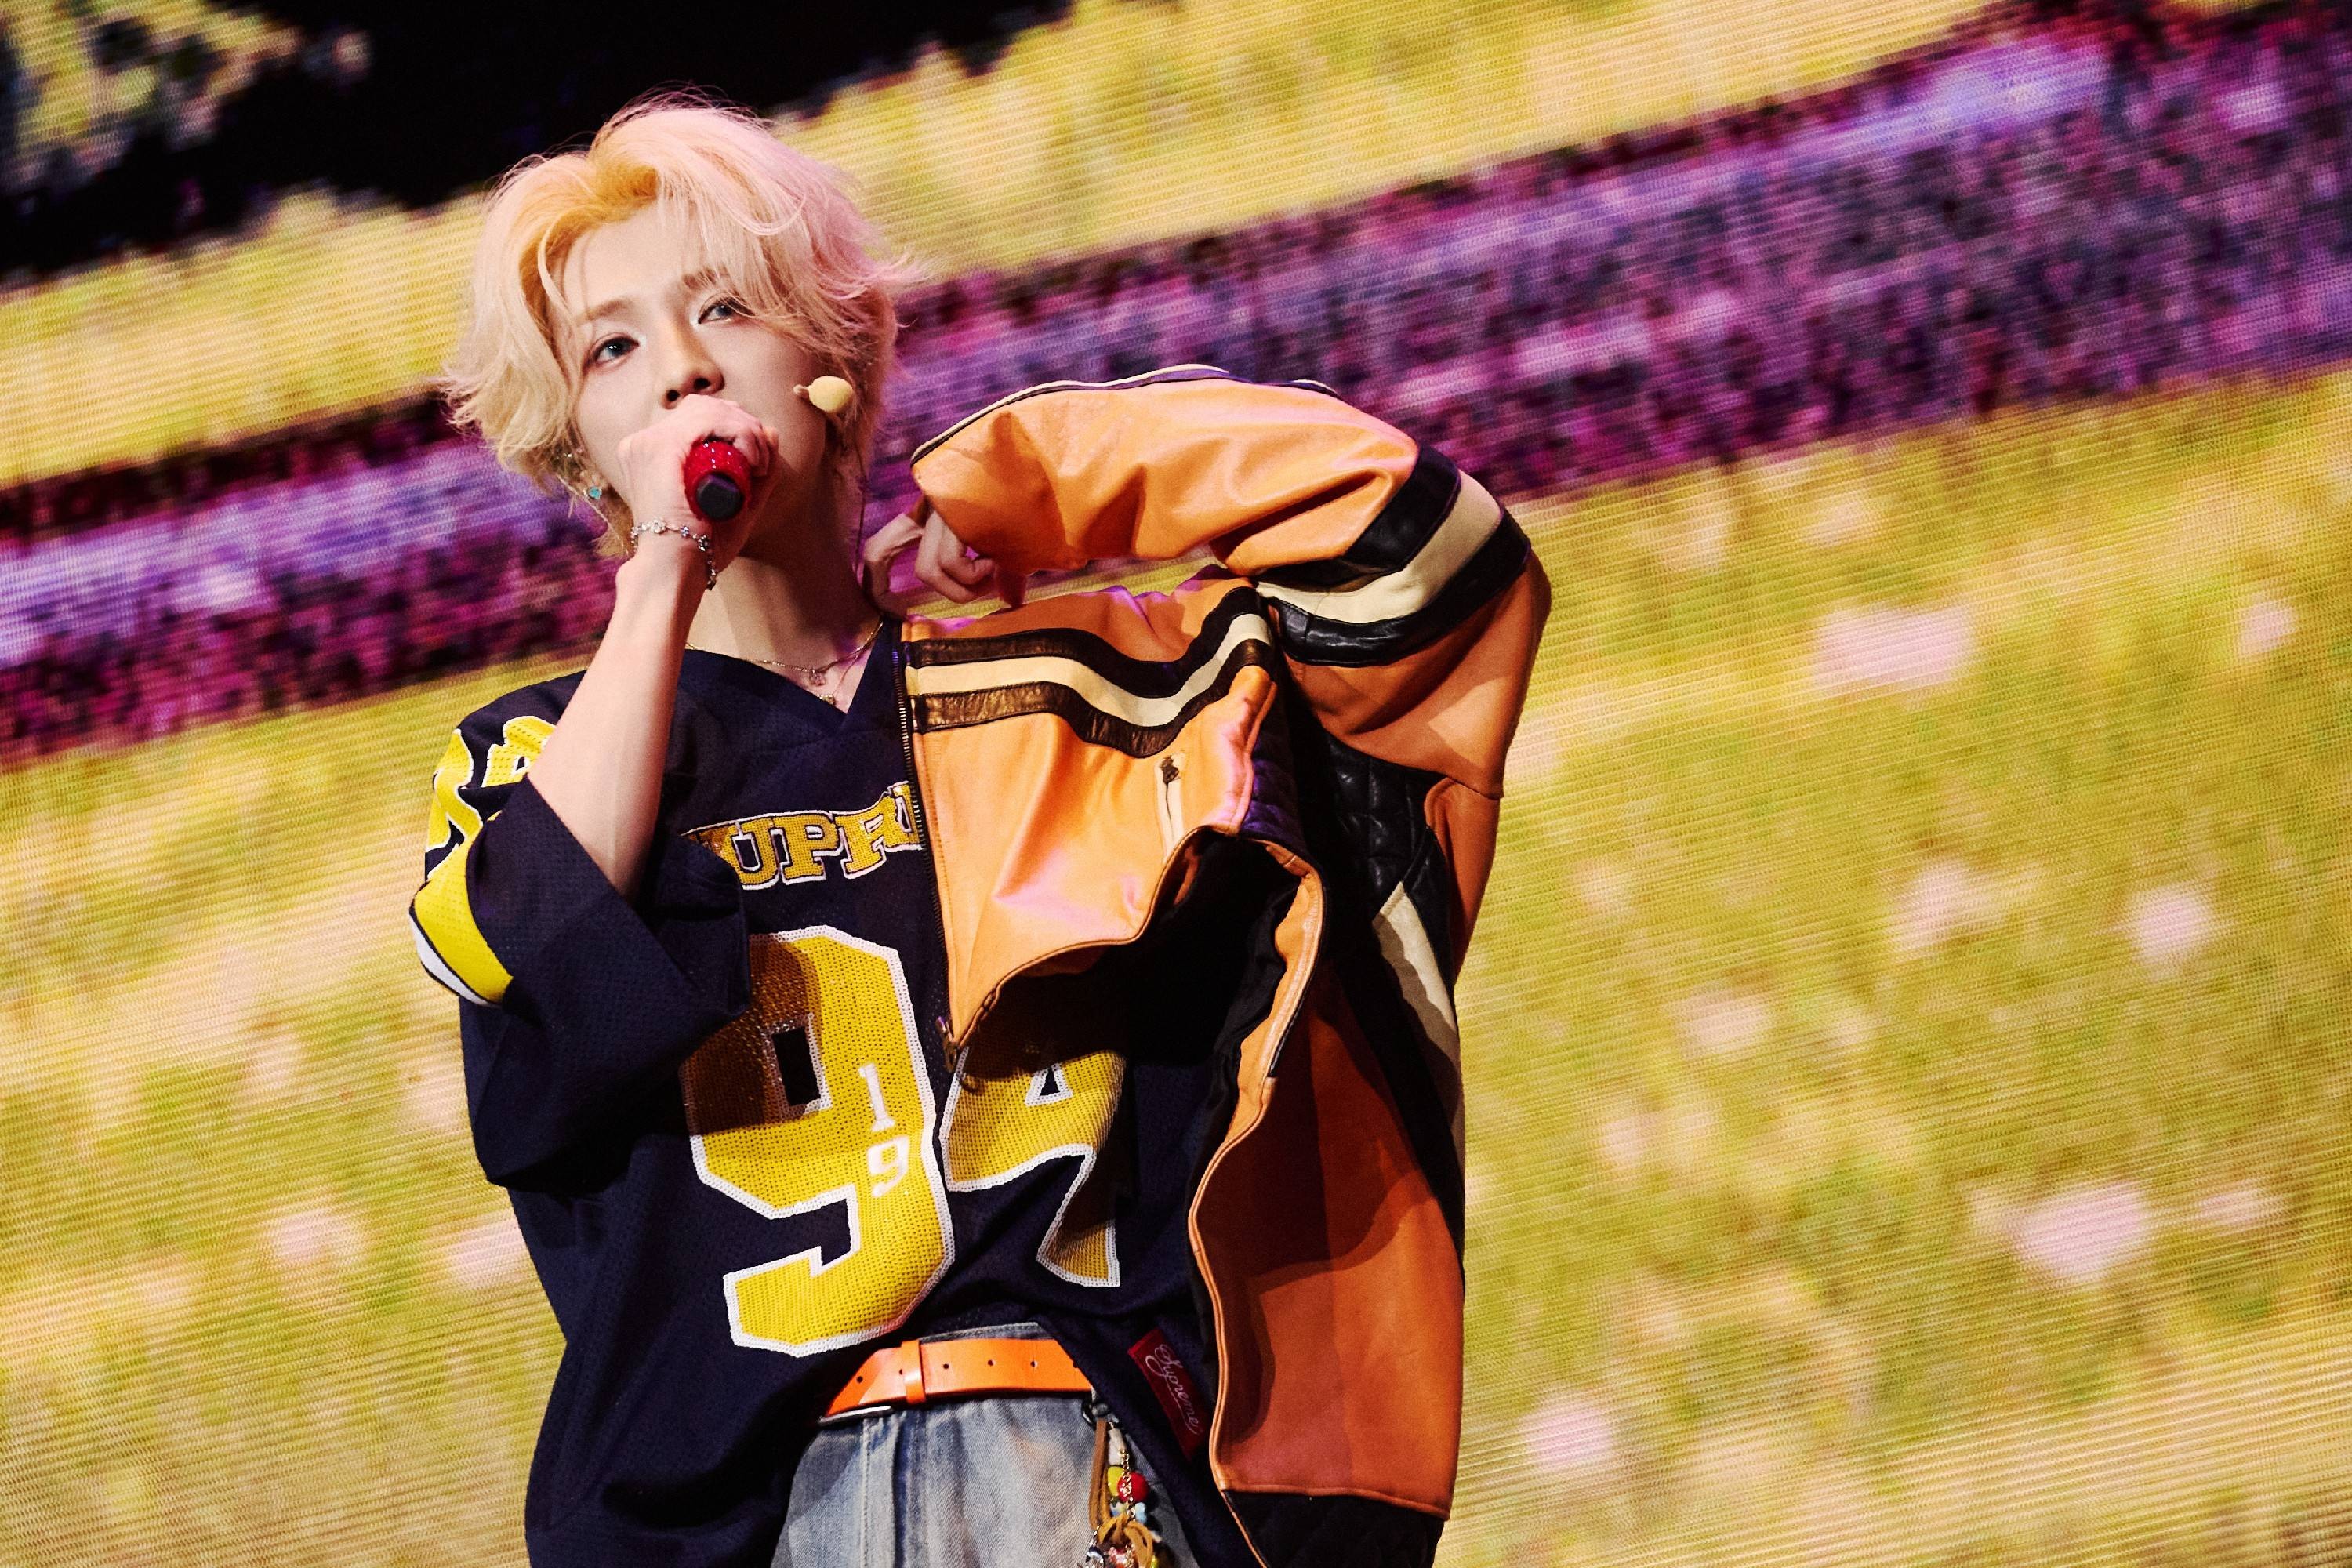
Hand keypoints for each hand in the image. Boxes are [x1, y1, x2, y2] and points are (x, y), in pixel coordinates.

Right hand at [611, 393, 780, 574]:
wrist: (676, 571)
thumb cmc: (701, 546)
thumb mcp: (739, 504)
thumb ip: (759, 473)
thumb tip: (773, 431)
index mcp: (652, 452)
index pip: (698, 414)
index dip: (734, 424)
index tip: (758, 457)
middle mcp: (644, 442)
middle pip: (703, 406)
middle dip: (744, 424)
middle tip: (763, 461)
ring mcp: (648, 442)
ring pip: (709, 410)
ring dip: (746, 430)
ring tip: (759, 465)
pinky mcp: (659, 447)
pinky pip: (708, 421)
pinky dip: (739, 433)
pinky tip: (753, 460)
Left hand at [861, 497, 1030, 611]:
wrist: (1045, 462)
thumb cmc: (1032, 499)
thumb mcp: (1012, 542)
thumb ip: (1005, 571)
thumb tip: (1012, 601)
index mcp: (932, 513)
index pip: (881, 545)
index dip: (874, 579)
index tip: (891, 608)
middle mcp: (928, 509)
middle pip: (878, 552)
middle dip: (889, 591)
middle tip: (923, 606)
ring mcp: (940, 510)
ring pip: (928, 571)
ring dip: (963, 588)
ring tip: (992, 574)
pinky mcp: (957, 514)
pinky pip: (951, 563)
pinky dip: (976, 575)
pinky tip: (997, 560)